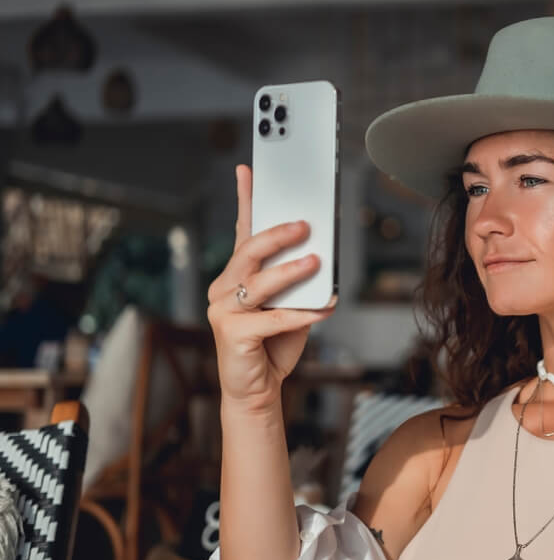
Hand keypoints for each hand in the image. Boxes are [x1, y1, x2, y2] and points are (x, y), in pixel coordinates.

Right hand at [207, 164, 337, 412]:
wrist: (258, 389)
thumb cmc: (274, 344)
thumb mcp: (292, 304)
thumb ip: (299, 282)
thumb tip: (319, 257)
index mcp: (237, 274)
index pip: (243, 230)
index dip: (245, 199)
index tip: (247, 170)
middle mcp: (224, 287)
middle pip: (249, 251)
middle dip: (278, 234)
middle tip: (305, 225)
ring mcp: (223, 310)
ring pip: (259, 283)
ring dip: (290, 272)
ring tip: (317, 263)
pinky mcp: (232, 334)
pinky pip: (271, 319)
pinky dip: (300, 313)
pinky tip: (323, 309)